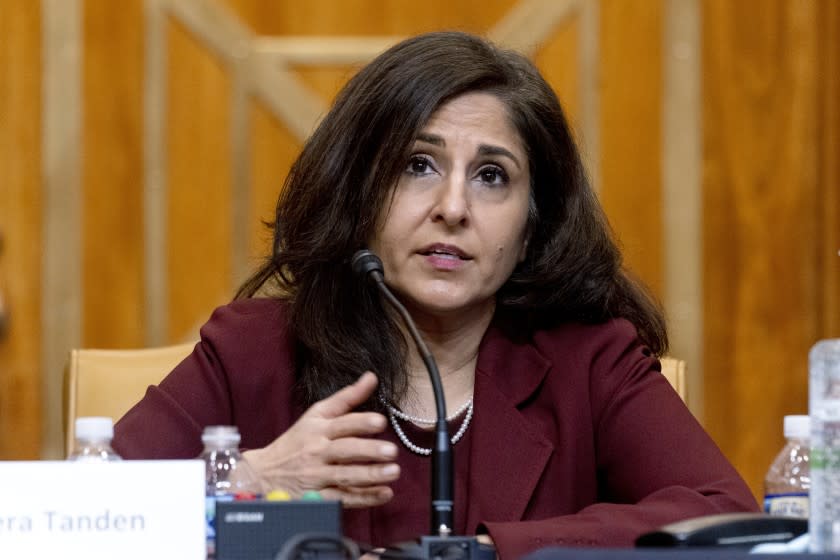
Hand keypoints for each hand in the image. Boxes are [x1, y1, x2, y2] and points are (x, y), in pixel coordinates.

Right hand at [243, 371, 398, 506]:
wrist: (263, 473)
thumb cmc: (296, 441)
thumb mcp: (316, 415)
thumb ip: (347, 397)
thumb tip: (372, 377)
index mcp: (318, 429)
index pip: (341, 424)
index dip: (361, 422)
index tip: (380, 422)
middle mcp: (317, 451)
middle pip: (345, 450)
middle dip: (369, 450)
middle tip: (391, 451)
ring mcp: (317, 476)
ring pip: (346, 476)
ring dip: (371, 475)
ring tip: (394, 471)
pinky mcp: (318, 498)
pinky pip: (343, 498)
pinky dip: (365, 498)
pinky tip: (384, 493)